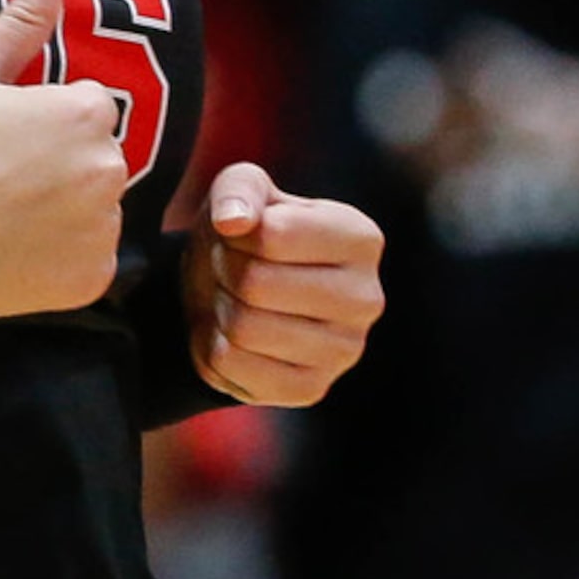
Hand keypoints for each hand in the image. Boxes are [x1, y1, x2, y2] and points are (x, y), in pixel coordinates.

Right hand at [0, 0, 128, 319]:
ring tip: (5, 211)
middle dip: (62, 160)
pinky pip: (91, 257)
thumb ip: (22, 14)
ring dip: (66, 207)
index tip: (3, 135)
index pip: (90, 107)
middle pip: (98, 155)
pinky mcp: (92, 280)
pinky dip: (63, 255)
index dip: (46, 118)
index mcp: (85, 112)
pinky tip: (15, 245)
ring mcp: (103, 230)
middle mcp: (108, 170)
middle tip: (0, 172)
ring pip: (96, 206)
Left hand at [183, 163, 383, 406]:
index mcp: (361, 239)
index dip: (235, 232)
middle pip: (255, 285)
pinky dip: (213, 346)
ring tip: (231, 296)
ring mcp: (345, 351)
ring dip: (217, 307)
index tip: (238, 233)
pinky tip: (232, 334)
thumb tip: (233, 221)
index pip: (272, 236)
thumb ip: (238, 189)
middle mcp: (365, 299)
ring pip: (243, 328)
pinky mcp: (311, 389)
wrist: (234, 290)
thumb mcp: (242, 189)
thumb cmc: (247, 233)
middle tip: (228, 266)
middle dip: (223, 270)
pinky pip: (233, 366)